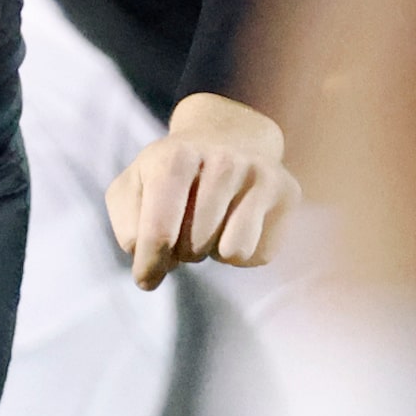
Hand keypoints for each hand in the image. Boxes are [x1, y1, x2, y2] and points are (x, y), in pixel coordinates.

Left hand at [106, 92, 299, 289]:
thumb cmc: (172, 172)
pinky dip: (242, 251)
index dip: (150, 264)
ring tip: (209, 225)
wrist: (227, 135)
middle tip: (184, 226)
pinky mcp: (287, 191)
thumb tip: (145, 259)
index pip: (159, 230)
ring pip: (231, 253)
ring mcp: (259, 174)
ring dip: (214, 251)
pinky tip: (236, 223)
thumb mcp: (135, 186)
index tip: (145, 280)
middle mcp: (222, 160)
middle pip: (194, 247)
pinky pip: (259, 255)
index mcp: (176, 157)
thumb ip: (128, 223)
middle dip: (182, 251)